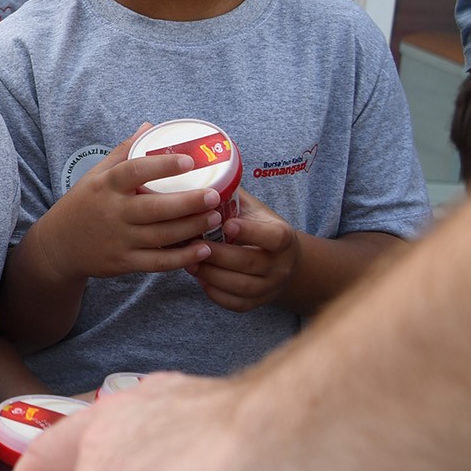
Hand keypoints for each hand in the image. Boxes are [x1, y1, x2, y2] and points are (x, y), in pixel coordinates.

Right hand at [32, 128, 220, 281]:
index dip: (163, 166)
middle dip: (189, 202)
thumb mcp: (95, 175)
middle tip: (214, 194)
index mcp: (106, 186)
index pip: (134, 171)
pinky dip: (182, 258)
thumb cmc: (83, 204)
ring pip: (162, 235)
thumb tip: (149, 126)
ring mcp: (119, 239)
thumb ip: (123, 152)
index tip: (189, 160)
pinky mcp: (123, 262)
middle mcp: (112, 212)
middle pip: (156, 208)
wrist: (58, 245)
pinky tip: (203, 250)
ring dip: (192, 227)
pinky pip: (158, 262)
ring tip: (215, 216)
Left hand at [189, 188, 300, 311]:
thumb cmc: (258, 226)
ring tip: (187, 260)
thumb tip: (196, 167)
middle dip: (217, 255)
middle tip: (190, 244)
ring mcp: (271, 287)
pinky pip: (235, 303)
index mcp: (283, 237)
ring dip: (210, 274)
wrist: (283, 261)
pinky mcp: (258, 303)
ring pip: (239, 286)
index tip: (227, 223)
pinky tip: (198, 278)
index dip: (251, 231)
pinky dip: (214, 292)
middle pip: (248, 263)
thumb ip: (231, 194)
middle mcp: (281, 265)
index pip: (273, 237)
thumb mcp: (253, 209)